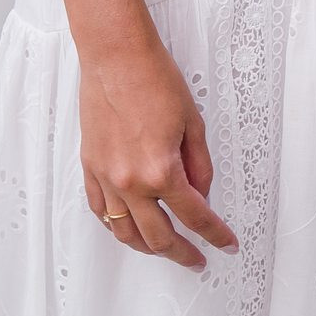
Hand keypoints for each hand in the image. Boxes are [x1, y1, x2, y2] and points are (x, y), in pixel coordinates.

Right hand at [80, 35, 237, 268]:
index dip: (215, 234)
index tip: (226, 244)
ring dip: (148, 248)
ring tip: (165, 250)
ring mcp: (106, 178)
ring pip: (125, 233)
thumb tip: (201, 194)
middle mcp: (131, 182)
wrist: (116, 56)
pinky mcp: (89, 168)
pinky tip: (130, 228)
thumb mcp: (193, 122)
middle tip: (197, 258)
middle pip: (159, 236)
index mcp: (161, 170)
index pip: (195, 216)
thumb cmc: (154, 78)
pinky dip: (117, 226)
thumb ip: (200, 165)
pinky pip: (101, 211)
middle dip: (183, 253)